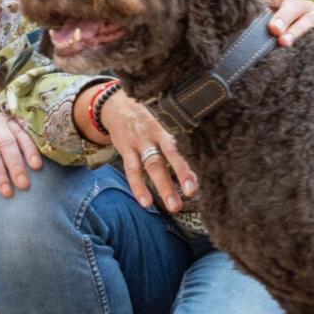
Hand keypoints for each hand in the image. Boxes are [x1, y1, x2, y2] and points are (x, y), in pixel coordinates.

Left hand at [0, 107, 42, 197]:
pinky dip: (34, 146)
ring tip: (37, 169)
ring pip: (20, 136)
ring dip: (30, 153)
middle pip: (7, 144)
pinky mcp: (16, 121)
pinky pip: (28, 132)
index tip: (6, 191)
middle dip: (16, 166)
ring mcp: (6, 121)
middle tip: (23, 185)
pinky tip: (40, 159)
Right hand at [100, 89, 196, 212]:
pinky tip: (146, 202)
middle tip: (191, 194)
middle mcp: (153, 136)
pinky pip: (131, 170)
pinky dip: (138, 188)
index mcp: (166, 129)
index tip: (197, 183)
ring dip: (163, 187)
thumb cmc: (146, 120)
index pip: (180, 147)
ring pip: (151, 166)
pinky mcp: (125, 149)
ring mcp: (139, 143)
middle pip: (168, 156)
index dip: (188, 165)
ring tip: (174, 206)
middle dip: (181, 175)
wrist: (116, 106)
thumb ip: (174, 142)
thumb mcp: (161, 124)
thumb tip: (197, 166)